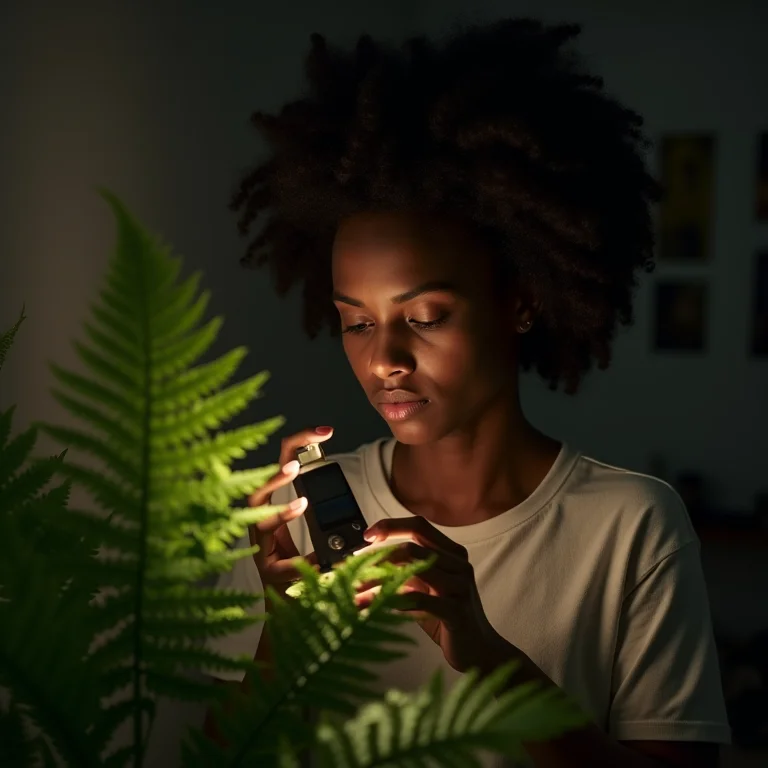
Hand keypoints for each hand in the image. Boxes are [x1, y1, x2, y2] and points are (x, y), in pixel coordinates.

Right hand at [247, 426, 332, 596]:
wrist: (294, 612)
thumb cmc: (307, 569)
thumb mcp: (325, 540)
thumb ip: (336, 526)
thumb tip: (363, 524)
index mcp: (277, 504)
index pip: (284, 464)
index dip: (301, 443)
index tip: (326, 431)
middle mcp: (262, 521)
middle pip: (260, 485)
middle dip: (277, 472)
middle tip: (296, 464)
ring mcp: (259, 546)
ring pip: (258, 517)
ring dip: (279, 508)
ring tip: (302, 502)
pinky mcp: (266, 571)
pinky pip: (275, 561)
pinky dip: (293, 559)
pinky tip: (310, 555)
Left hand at [355, 516, 511, 673]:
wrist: (480, 650)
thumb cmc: (446, 617)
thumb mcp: (426, 588)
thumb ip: (407, 570)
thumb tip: (367, 559)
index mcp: (452, 553)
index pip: (419, 526)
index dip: (391, 526)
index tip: (366, 535)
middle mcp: (458, 564)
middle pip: (412, 547)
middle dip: (377, 557)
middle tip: (352, 571)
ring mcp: (460, 586)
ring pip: (413, 571)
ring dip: (378, 582)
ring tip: (355, 594)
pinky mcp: (457, 612)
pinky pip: (420, 601)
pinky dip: (393, 602)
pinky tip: (376, 610)